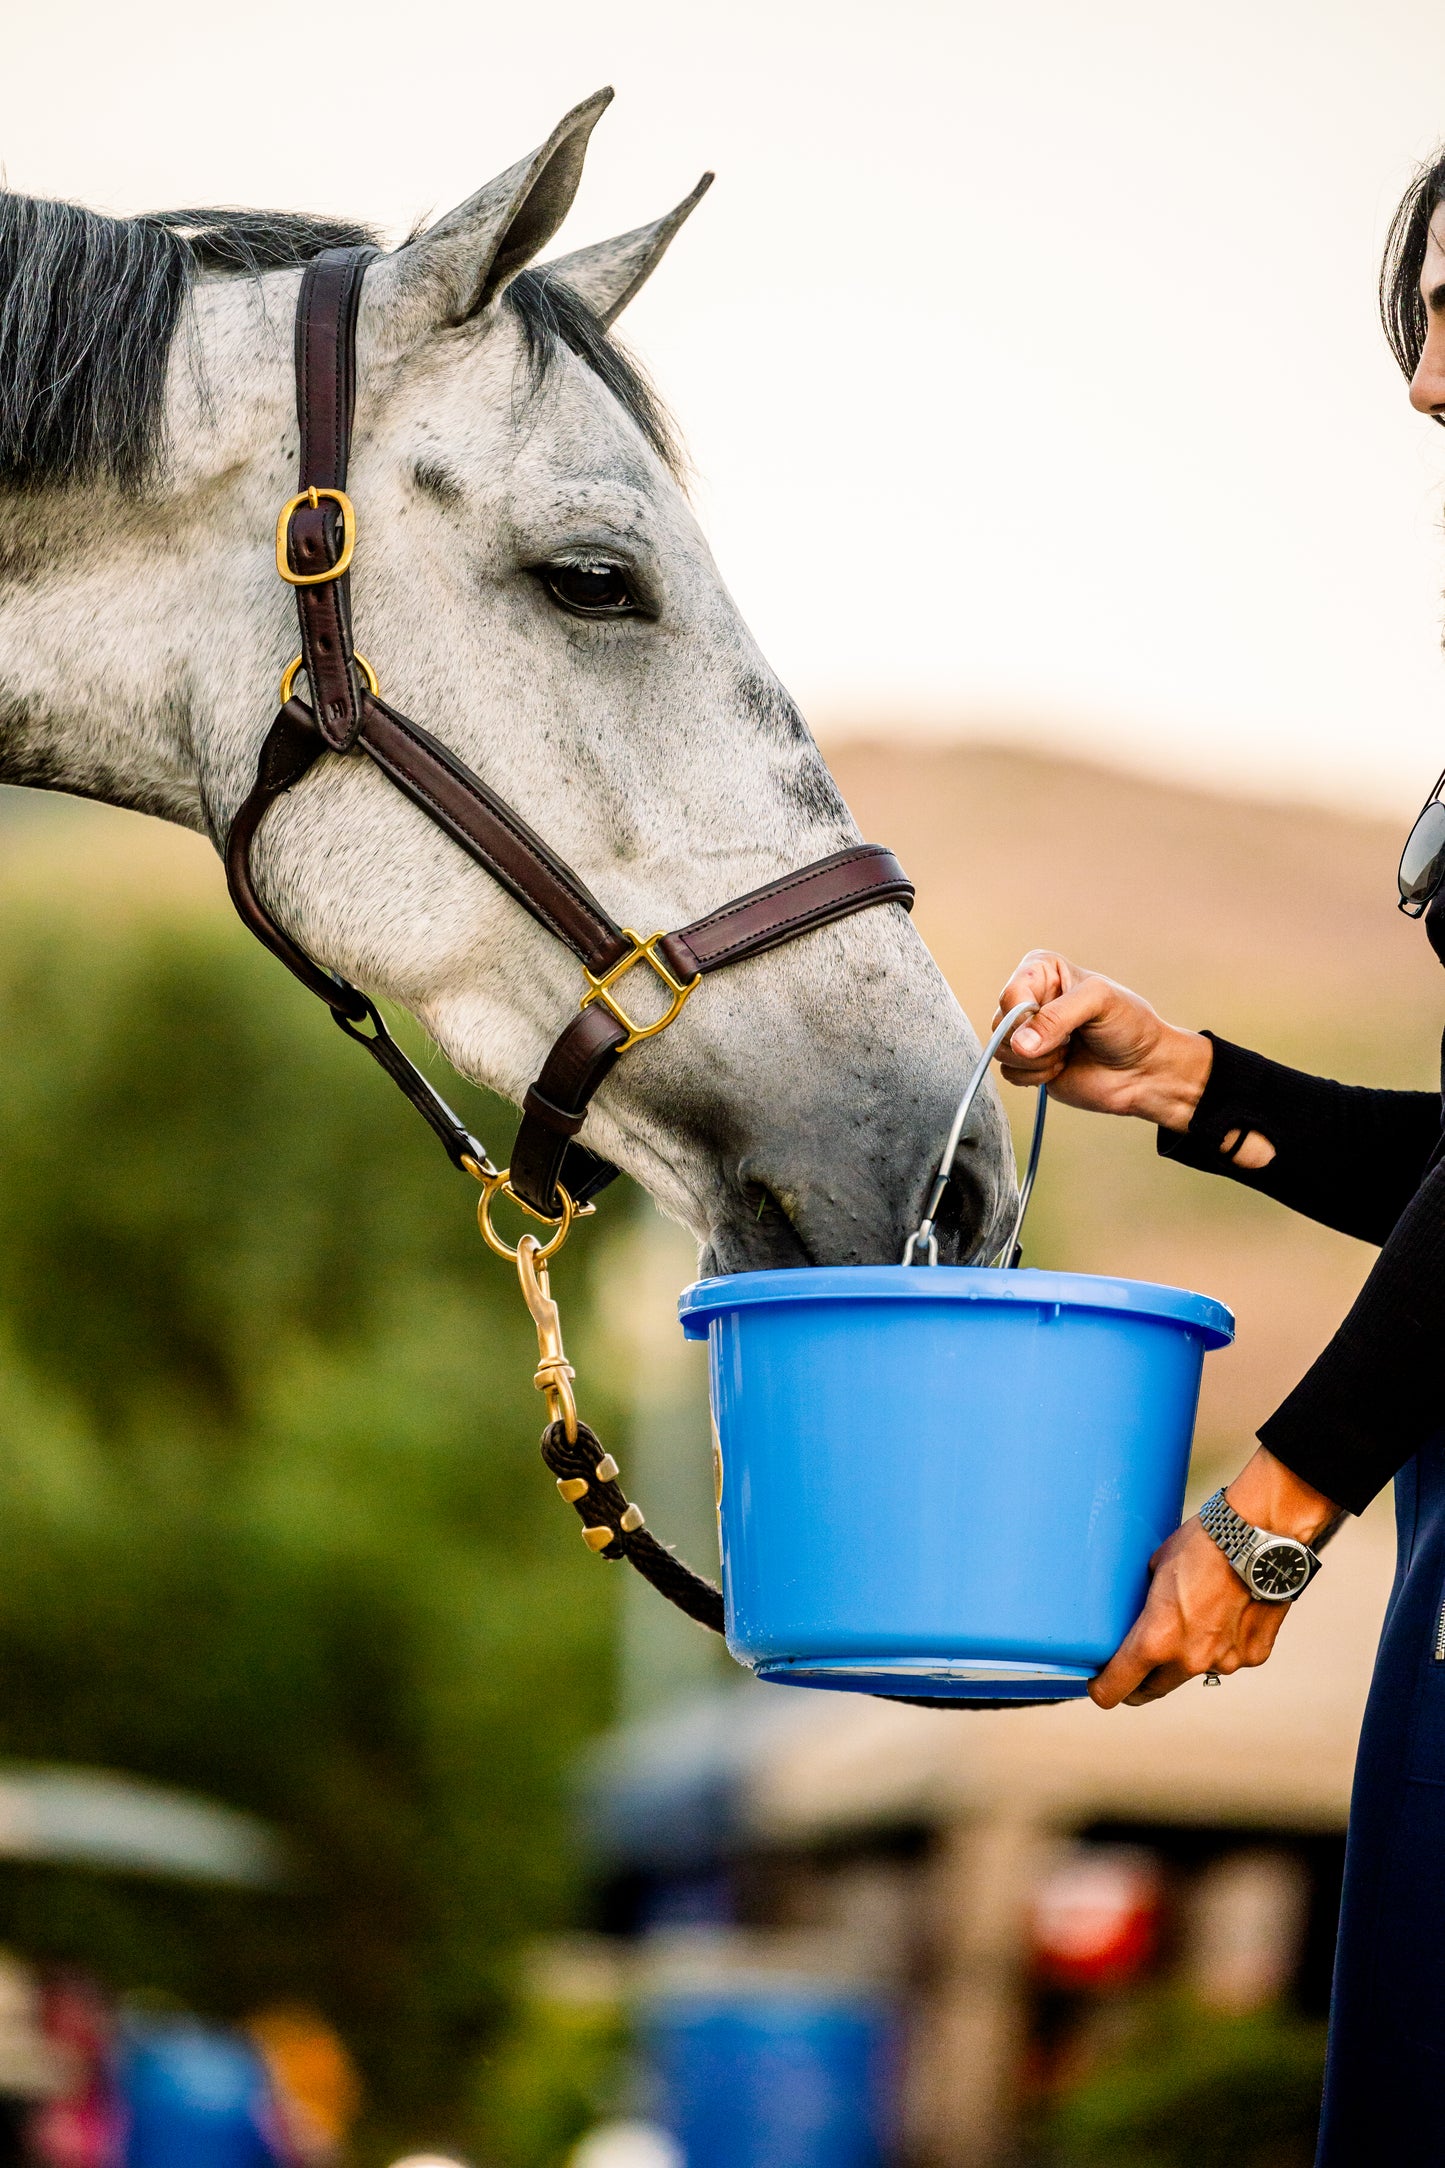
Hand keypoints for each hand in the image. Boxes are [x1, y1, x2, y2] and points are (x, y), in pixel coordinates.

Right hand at [993, 949, 1210, 1130]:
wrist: (1145, 1070)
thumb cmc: (1130, 1026)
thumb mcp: (1098, 1003)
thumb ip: (1057, 1018)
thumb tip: (1019, 1045)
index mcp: (1042, 972)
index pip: (1010, 994)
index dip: (1026, 1017)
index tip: (1059, 1028)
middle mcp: (1030, 1000)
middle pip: (1000, 1024)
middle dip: (1035, 1041)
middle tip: (1069, 1041)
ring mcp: (1027, 1033)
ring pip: (1001, 1050)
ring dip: (1036, 1060)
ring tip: (1068, 1052)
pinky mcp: (1028, 1064)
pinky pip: (1009, 1073)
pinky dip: (1035, 1076)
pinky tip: (1061, 1067)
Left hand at [1088, 1518, 1290, 1705]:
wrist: (1259, 1538)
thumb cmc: (1202, 1544)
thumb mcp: (1155, 1569)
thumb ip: (1148, 1605)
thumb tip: (1140, 1615)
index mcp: (1156, 1639)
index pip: (1117, 1687)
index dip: (1102, 1690)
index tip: (1098, 1686)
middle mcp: (1189, 1659)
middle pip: (1152, 1691)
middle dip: (1138, 1684)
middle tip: (1133, 1670)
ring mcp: (1225, 1662)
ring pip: (1192, 1673)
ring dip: (1184, 1659)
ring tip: (1191, 1622)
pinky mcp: (1253, 1656)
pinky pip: (1227, 1658)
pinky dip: (1221, 1645)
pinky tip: (1226, 1614)